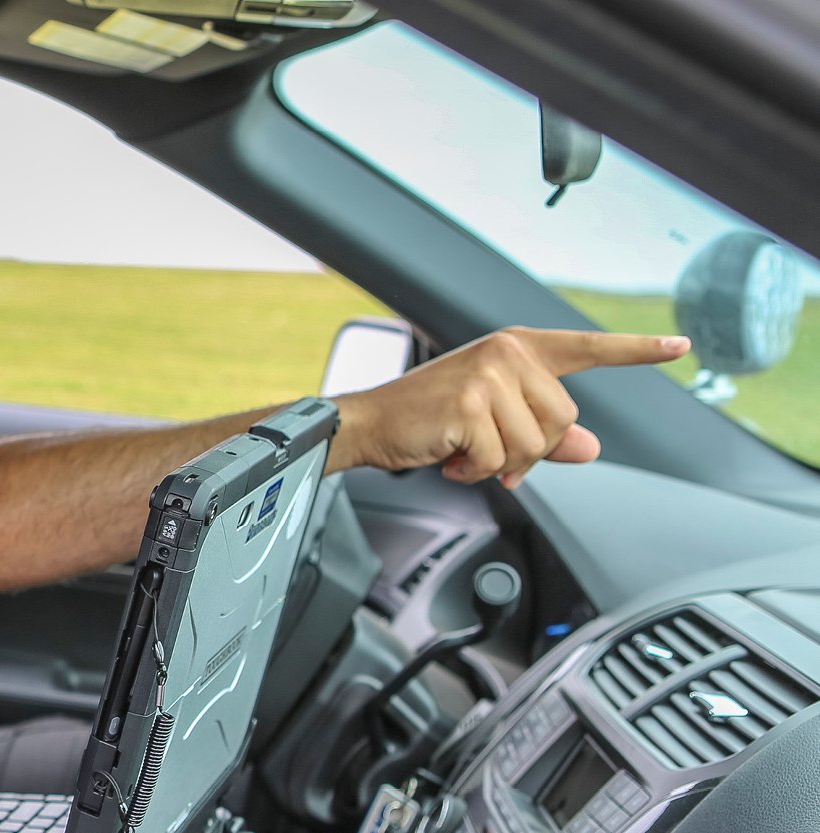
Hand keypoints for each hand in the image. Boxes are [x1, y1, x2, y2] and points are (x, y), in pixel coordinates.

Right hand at [332, 327, 688, 487]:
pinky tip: (450, 455)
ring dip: (498, 462)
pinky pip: (499, 458)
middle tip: (484, 447)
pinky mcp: (470, 403)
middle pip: (561, 421)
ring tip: (463, 450)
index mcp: (517, 349)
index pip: (588, 348)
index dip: (636, 350)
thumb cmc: (428, 419)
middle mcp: (507, 353)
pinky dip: (475, 470)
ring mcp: (489, 375)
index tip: (678, 346)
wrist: (370, 423)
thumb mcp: (494, 423)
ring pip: (534, 444)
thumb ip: (547, 434)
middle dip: (526, 449)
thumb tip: (590, 448)